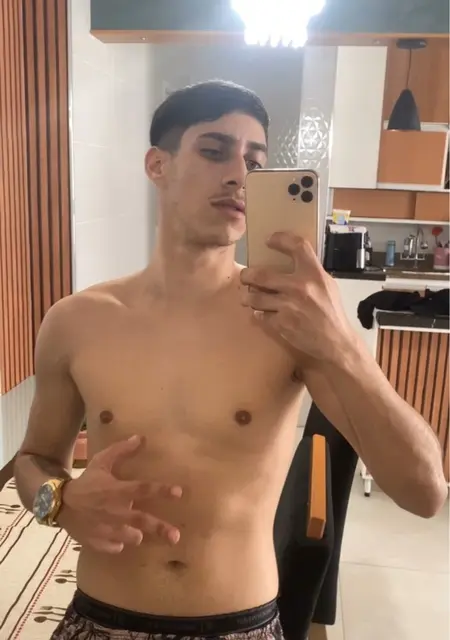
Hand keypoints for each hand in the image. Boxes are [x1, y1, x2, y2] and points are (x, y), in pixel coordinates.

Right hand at [59, 435, 181, 553]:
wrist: (59, 503)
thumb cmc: (86, 481)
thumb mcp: (101, 461)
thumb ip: (121, 450)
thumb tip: (141, 438)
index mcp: (117, 490)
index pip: (143, 489)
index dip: (161, 490)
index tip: (179, 492)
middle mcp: (114, 511)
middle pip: (141, 521)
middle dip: (160, 529)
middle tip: (176, 537)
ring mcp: (105, 529)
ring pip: (130, 537)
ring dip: (136, 535)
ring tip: (140, 535)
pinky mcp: (97, 542)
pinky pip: (114, 547)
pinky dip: (118, 544)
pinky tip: (119, 540)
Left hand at [240, 231, 353, 363]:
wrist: (335, 342)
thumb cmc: (332, 312)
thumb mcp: (328, 286)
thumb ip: (310, 272)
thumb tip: (292, 260)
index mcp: (314, 274)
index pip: (297, 246)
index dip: (281, 238)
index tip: (270, 240)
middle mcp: (299, 287)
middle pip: (261, 274)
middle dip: (247, 275)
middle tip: (245, 276)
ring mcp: (288, 306)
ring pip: (255, 296)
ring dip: (249, 296)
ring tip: (249, 297)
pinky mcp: (281, 323)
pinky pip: (260, 315)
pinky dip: (260, 314)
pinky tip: (263, 313)